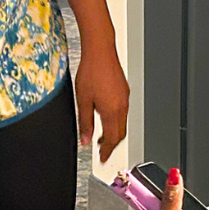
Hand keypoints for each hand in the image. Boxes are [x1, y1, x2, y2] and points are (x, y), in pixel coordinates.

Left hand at [75, 40, 129, 162]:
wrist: (100, 51)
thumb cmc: (91, 71)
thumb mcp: (83, 100)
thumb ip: (85, 122)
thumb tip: (85, 139)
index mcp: (112, 112)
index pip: (112, 139)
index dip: (107, 151)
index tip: (102, 158)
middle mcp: (122, 107)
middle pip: (120, 134)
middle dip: (111, 145)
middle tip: (102, 151)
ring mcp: (125, 99)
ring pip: (123, 123)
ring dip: (113, 133)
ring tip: (101, 136)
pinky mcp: (124, 91)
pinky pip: (123, 112)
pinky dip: (116, 121)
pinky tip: (105, 117)